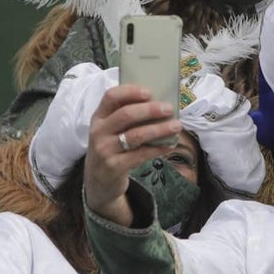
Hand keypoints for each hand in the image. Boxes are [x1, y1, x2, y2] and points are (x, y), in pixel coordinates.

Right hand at [84, 84, 180, 225]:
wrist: (98, 182)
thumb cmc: (111, 149)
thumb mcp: (110, 131)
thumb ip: (127, 118)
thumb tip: (159, 105)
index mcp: (99, 117)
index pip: (111, 96)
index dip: (130, 91)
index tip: (149, 92)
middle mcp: (99, 132)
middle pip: (125, 114)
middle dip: (150, 110)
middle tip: (168, 109)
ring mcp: (105, 150)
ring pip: (135, 135)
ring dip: (159, 129)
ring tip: (176, 126)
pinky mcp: (114, 166)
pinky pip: (140, 154)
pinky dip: (157, 148)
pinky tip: (170, 145)